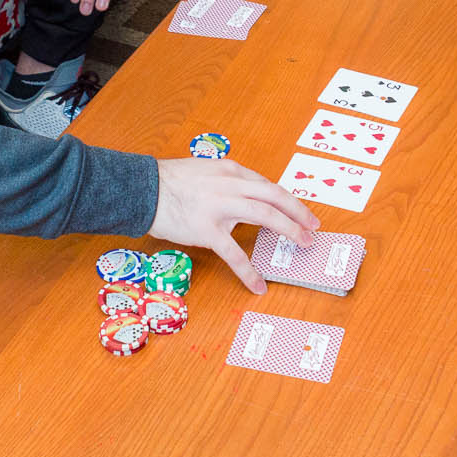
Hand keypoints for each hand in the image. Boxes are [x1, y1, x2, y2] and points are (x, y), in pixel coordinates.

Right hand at [149, 157, 320, 292]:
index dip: (287, 199)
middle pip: (274, 196)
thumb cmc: (171, 182)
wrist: (143, 189)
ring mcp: (219, 207)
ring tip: (302, 243)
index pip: (267, 185)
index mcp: (231, 171)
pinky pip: (233, 253)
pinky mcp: (206, 230)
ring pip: (264, 215)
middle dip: (298, 212)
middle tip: (314, 227)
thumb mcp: (205, 170)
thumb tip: (246, 197)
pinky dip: (248, 271)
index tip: (300, 210)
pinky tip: (258, 285)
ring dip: (288, 229)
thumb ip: (227, 182)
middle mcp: (230, 184)